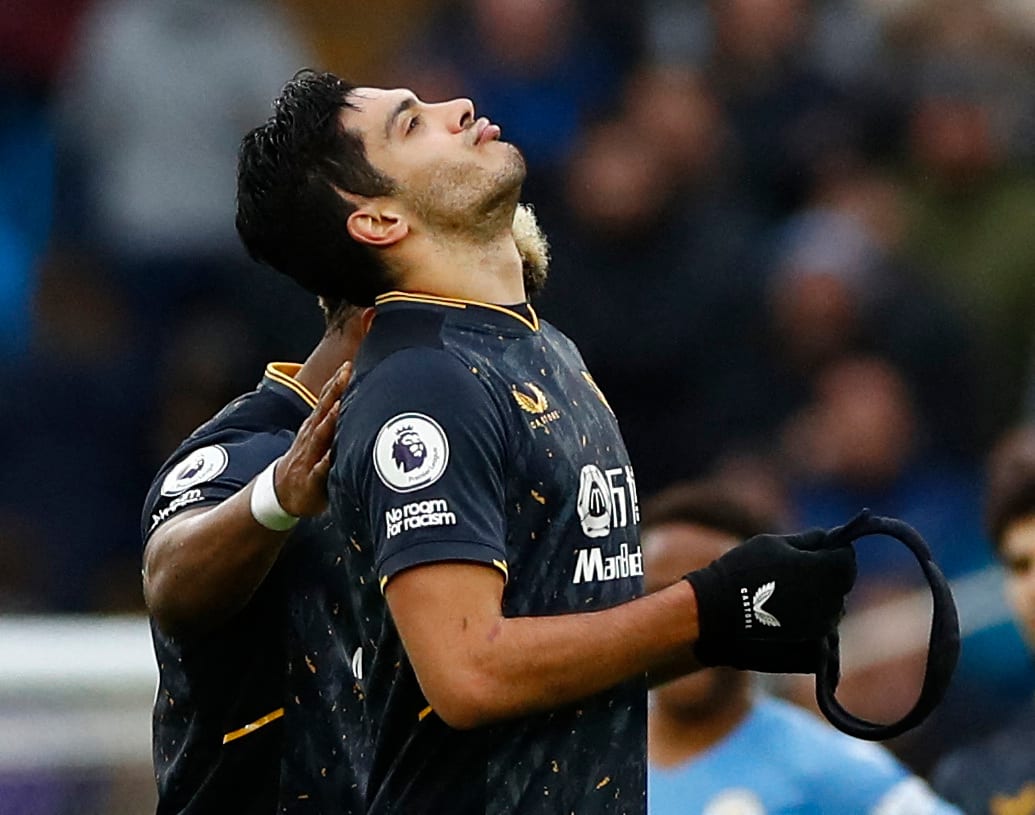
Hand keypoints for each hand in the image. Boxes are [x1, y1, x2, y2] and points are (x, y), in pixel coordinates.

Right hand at [274, 361, 351, 516]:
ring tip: (340, 406)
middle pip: (323, 410)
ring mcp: (309, 457)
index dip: (336, 383)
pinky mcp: (310, 479)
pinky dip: (324, 463)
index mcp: (315, 427)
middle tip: (346, 372)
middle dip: (335, 391)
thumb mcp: (320, 439)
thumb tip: (355, 402)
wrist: (281, 492)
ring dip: (329, 421)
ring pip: (320, 436)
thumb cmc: (309, 461)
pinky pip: (319, 471)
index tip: (348, 365)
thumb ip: (335, 422)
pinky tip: (331, 457)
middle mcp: (311, 437)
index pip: (326, 401)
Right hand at [684, 528, 855, 672]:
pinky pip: (820, 626)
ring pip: (831, 605)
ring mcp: (823, 625)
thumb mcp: (774, 543)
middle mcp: (833, 600)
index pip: (846, 556)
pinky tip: (785, 609)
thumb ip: (808, 541)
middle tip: (794, 569)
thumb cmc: (744, 570)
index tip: (816, 549)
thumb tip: (829, 538)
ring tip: (785, 591)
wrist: (718, 611)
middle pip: (840, 582)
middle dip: (825, 573)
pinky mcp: (811, 644)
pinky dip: (809, 617)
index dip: (832, 550)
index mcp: (828, 570)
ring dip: (818, 596)